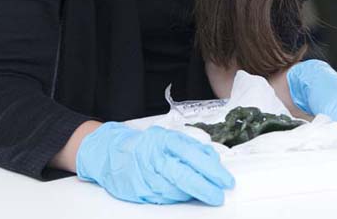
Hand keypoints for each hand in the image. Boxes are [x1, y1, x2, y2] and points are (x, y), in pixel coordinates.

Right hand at [76, 123, 234, 205]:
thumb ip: (193, 147)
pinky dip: (177, 198)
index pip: (192, 155)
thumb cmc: (146, 145)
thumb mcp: (170, 138)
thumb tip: (213, 159)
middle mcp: (154, 158)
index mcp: (164, 141)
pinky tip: (184, 195)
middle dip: (205, 189)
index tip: (225, 181)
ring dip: (192, 195)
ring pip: (175, 191)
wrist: (111, 153)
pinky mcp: (139, 191)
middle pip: (184, 176)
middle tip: (218, 196)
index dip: (211, 170)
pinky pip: (163, 199)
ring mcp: (145, 176)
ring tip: (203, 193)